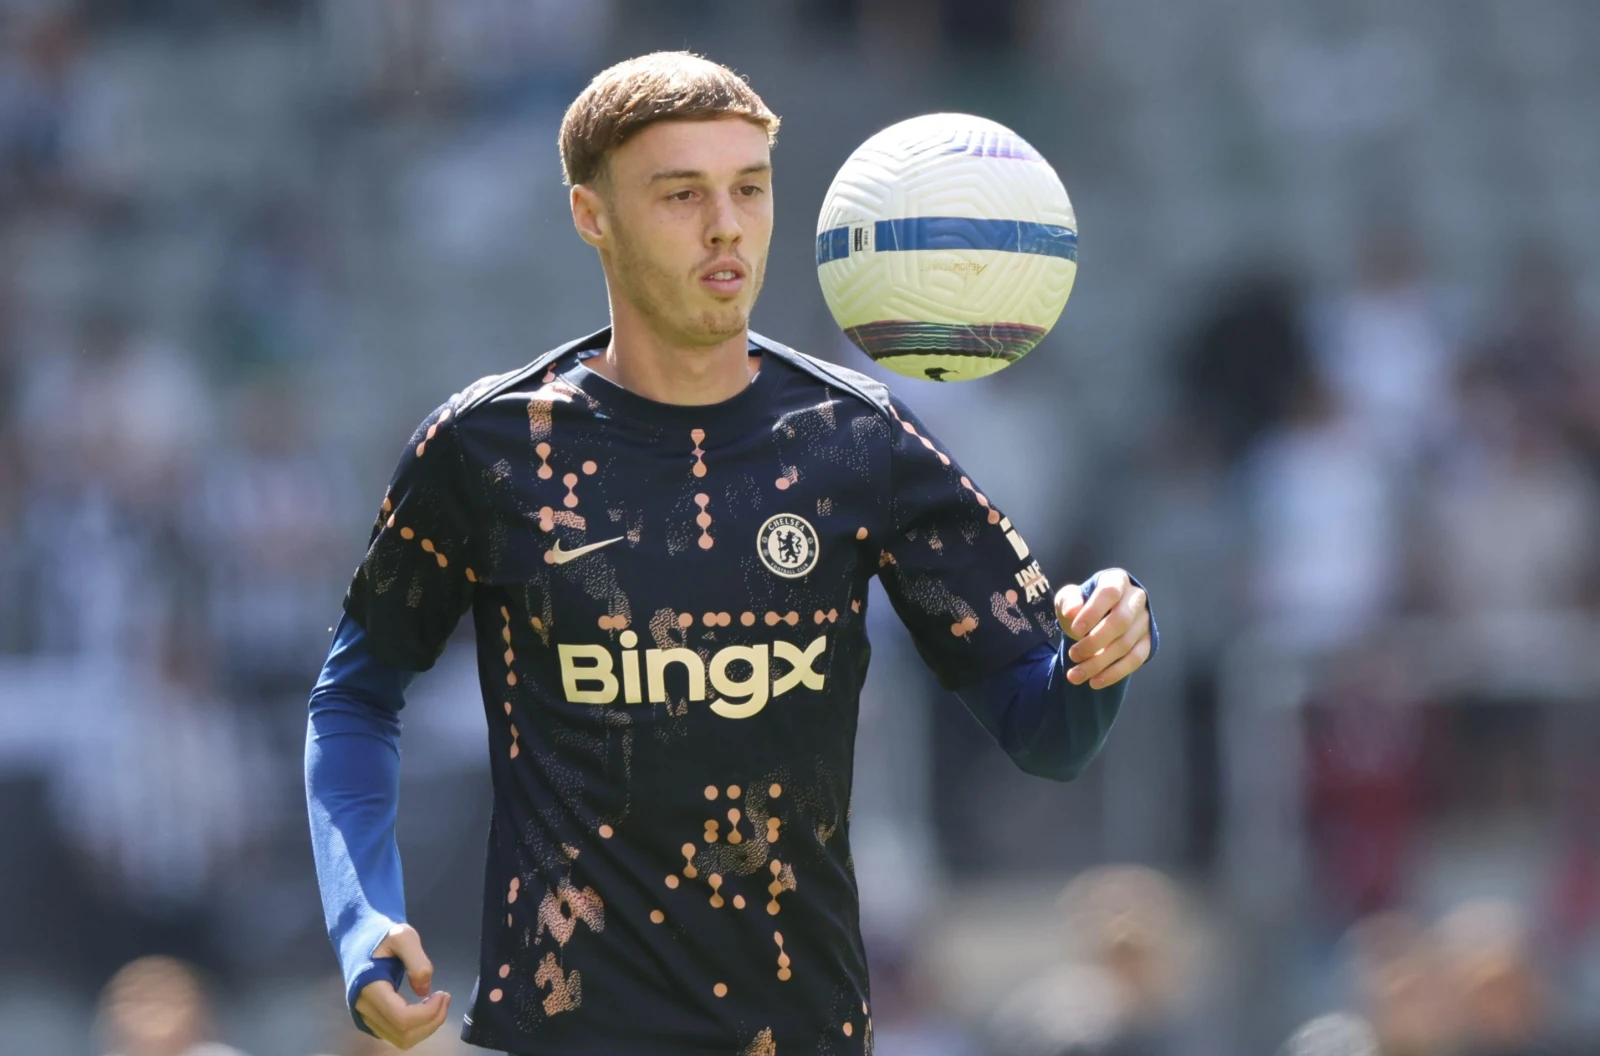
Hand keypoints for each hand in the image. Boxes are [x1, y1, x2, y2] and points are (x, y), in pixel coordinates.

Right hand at [355, 923, 450, 1049]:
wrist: (359, 940)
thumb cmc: (383, 936)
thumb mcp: (403, 936)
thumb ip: (417, 961)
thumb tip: (424, 991)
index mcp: (370, 988)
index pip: (402, 1018)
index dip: (428, 1013)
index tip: (442, 993)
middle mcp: (364, 1009)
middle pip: (403, 1034)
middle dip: (432, 1021)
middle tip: (445, 998)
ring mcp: (366, 1017)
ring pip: (401, 1040)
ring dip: (426, 1028)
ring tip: (438, 1004)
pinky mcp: (371, 1021)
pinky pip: (396, 1036)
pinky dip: (416, 1029)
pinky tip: (425, 1010)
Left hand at [1055, 569, 1151, 688]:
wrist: (1099, 617)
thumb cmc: (1082, 603)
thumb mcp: (1070, 597)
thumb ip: (1069, 601)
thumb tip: (1073, 612)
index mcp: (1117, 580)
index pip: (1109, 593)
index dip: (1092, 612)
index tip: (1074, 630)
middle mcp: (1136, 598)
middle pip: (1120, 621)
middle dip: (1094, 642)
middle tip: (1072, 655)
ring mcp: (1144, 621)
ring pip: (1125, 644)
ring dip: (1099, 663)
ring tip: (1075, 676)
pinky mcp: (1148, 641)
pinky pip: (1135, 660)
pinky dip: (1114, 673)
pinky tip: (1095, 682)